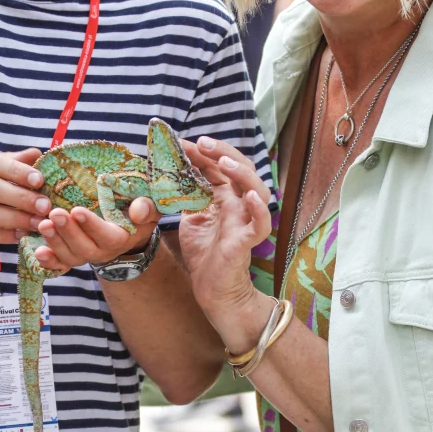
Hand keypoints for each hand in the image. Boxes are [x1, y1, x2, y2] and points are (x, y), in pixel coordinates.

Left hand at [33, 196, 159, 275]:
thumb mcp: (148, 206)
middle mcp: (103, 252)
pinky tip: (37, 251)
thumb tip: (138, 211)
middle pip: (84, 248)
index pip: (107, 236)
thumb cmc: (137, 211)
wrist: (128, 226)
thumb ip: (146, 208)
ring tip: (44, 224)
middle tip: (54, 213)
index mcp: (121, 238)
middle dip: (68, 231)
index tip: (77, 211)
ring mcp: (85, 256)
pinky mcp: (72, 256)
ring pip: (69, 256)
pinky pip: (60, 264)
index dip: (92, 226)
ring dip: (55, 241)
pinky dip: (48, 261)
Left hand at [176, 136, 272, 329]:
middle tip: (202, 143)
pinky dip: (259, 210)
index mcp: (226, 197)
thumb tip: (171, 173)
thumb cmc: (204, 253)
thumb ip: (187, 196)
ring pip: (259, 191)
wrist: (211, 288)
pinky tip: (249, 197)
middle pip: (242, 170)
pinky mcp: (246, 242)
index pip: (219, 167)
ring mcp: (245, 222)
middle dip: (224, 153)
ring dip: (243, 174)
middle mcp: (240, 205)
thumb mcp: (190, 218)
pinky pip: (261, 225)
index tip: (182, 143)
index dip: (204, 153)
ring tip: (224, 163)